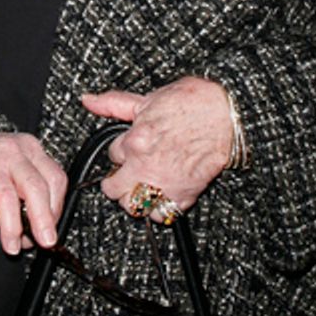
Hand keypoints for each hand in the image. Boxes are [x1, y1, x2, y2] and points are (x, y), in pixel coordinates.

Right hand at [0, 132, 65, 253]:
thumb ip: (31, 193)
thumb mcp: (17, 167)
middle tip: (45, 243)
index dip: (56, 209)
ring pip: (6, 196)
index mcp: (31, 149)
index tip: (51, 231)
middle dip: (42, 219)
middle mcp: (11, 151)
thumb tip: (39, 232)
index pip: (54, 178)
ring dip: (12, 228)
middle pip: (33, 186)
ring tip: (12, 248)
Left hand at [83, 79, 231, 222]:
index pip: (111, 156)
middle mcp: (146, 166)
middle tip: (128, 174)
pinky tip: (163, 194)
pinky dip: (160, 208)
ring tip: (144, 185)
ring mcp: (165, 183)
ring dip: (136, 198)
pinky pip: (161, 215)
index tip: (129, 151)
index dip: (120, 153)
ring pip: (134, 206)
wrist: (227, 115)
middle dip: (117, 182)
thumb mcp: (147, 100)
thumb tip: (88, 100)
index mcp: (135, 141)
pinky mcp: (184, 195)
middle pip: (113, 190)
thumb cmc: (192, 103)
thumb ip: (114, 103)